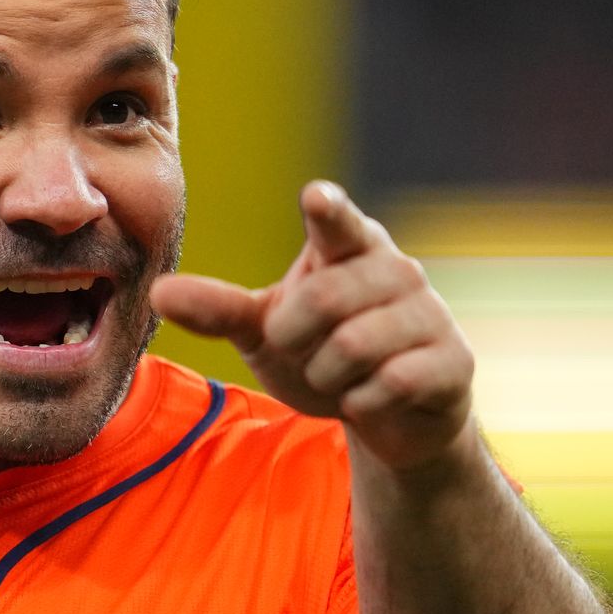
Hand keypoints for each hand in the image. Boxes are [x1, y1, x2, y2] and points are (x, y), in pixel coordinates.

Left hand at [150, 181, 475, 471]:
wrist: (389, 416)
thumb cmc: (322, 353)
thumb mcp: (264, 332)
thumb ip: (219, 309)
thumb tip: (157, 292)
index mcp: (349, 247)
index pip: (337, 222)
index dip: (328, 210)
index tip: (315, 197)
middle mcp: (396, 269)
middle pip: (322, 300)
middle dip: (296, 338)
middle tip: (307, 349)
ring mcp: (431, 313)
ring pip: (353, 347)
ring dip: (329, 375)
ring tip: (343, 373)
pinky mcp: (455, 362)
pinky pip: (389, 385)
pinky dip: (363, 402)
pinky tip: (374, 396)